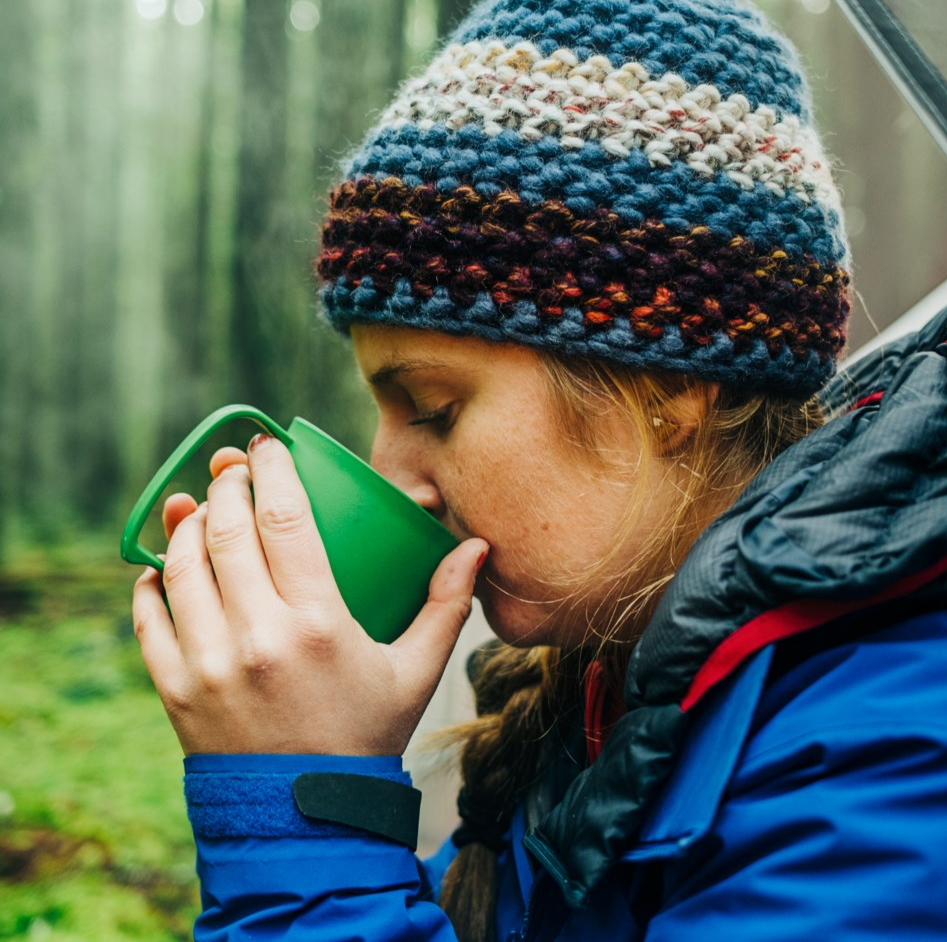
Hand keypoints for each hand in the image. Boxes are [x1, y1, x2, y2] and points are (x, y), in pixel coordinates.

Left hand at [132, 435, 488, 756]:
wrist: (308, 822)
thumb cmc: (365, 737)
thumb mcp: (415, 673)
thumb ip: (446, 605)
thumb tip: (476, 546)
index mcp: (320, 623)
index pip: (285, 518)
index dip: (272, 469)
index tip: (267, 445)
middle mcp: (259, 637)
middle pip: (227, 530)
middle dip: (226, 484)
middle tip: (233, 466)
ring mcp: (209, 665)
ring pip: (182, 567)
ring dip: (186, 524)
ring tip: (198, 505)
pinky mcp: (176, 692)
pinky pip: (149, 621)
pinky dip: (149, 584)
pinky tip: (160, 567)